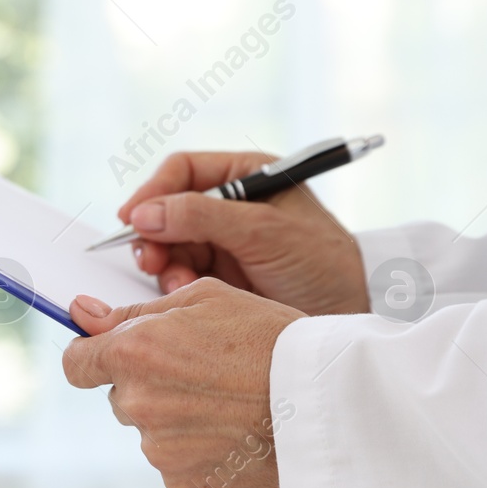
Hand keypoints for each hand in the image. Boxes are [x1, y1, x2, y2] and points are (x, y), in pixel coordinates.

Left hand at [62, 279, 302, 487]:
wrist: (331, 407)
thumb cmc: (274, 341)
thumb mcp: (206, 300)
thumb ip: (135, 311)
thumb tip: (83, 314)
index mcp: (134, 352)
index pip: (76, 363)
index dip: (92, 357)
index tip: (111, 355)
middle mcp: (138, 403)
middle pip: (121, 395)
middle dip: (148, 384)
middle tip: (205, 375)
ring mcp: (160, 450)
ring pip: (150, 430)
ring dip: (175, 419)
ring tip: (230, 405)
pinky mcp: (184, 486)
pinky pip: (176, 464)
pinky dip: (197, 452)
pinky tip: (235, 435)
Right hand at [119, 150, 368, 315]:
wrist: (355, 316)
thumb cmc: (323, 263)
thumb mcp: (264, 231)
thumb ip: (202, 218)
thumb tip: (143, 214)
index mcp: (247, 176)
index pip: (184, 171)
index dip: (153, 191)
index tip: (131, 217)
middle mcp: (231, 205)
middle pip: (169, 209)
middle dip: (154, 233)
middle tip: (147, 258)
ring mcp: (224, 242)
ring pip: (170, 244)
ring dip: (163, 262)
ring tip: (172, 281)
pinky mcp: (221, 277)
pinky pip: (181, 273)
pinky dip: (176, 283)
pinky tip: (186, 293)